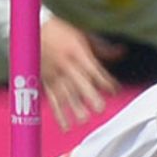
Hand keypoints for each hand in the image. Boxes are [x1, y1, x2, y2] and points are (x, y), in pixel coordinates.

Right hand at [40, 15, 122, 129]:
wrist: (35, 31)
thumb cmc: (63, 33)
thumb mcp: (84, 37)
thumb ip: (103, 48)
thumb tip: (122, 52)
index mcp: (78, 52)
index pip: (93, 69)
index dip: (105, 80)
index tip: (115, 90)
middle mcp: (67, 64)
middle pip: (78, 82)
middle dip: (89, 95)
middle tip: (100, 108)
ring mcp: (55, 74)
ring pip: (64, 93)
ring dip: (73, 107)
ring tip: (83, 119)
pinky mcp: (45, 82)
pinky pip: (52, 99)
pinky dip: (58, 114)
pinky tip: (67, 126)